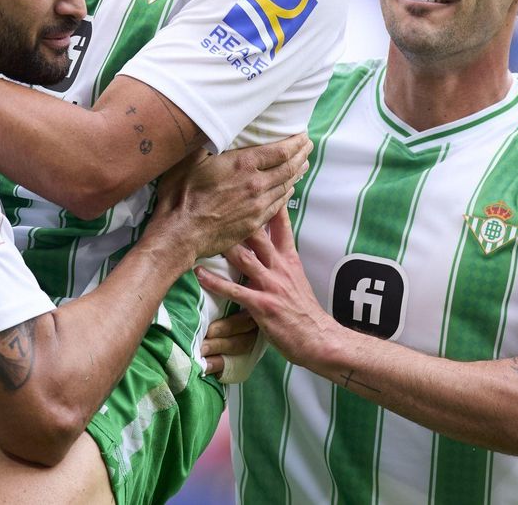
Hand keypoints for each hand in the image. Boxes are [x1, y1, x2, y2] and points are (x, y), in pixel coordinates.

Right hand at [150, 133, 311, 259]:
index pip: (281, 151)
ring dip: (297, 173)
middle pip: (289, 167)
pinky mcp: (254, 222)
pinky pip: (278, 205)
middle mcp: (256, 184)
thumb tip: (214, 123)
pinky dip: (287, 194)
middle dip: (302, 155)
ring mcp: (257, 205)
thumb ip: (208, 140)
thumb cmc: (181, 194)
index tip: (303, 135)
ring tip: (303, 164)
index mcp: (244, 164)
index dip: (296, 142)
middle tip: (308, 146)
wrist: (181, 233)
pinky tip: (288, 190)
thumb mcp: (190, 158)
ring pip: (286, 186)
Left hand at [195, 204, 337, 368]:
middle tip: (218, 198)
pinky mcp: (261, 305)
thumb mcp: (296, 277)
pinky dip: (215, 282)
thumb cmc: (303, 310)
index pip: (280, 224)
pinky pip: (234, 290)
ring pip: (244, 258)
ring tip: (201, 232)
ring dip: (222, 245)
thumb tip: (265, 240)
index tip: (260, 180)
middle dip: (239, 216)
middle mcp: (279, 267)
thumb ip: (280, 258)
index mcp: (288, 258)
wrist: (318, 338)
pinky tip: (198, 273)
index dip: (270, 201)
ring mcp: (270, 285)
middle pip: (258, 234)